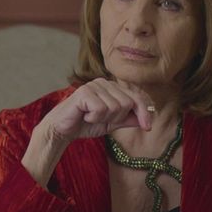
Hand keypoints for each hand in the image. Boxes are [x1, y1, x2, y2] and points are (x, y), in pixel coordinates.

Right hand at [22, 78, 152, 186]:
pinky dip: (94, 117)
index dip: (144, 111)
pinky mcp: (84, 92)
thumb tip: (148, 119)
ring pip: (115, 107)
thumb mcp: (112, 123)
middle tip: (101, 120)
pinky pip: (101, 109)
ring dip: (104, 119)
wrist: (62, 129)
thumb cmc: (85, 124)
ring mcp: (94, 85)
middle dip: (117, 118)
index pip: (136, 96)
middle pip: (127, 103)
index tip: (148, 127)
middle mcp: (104, 82)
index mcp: (112, 87)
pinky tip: (84, 115)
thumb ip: (128, 119)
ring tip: (91, 117)